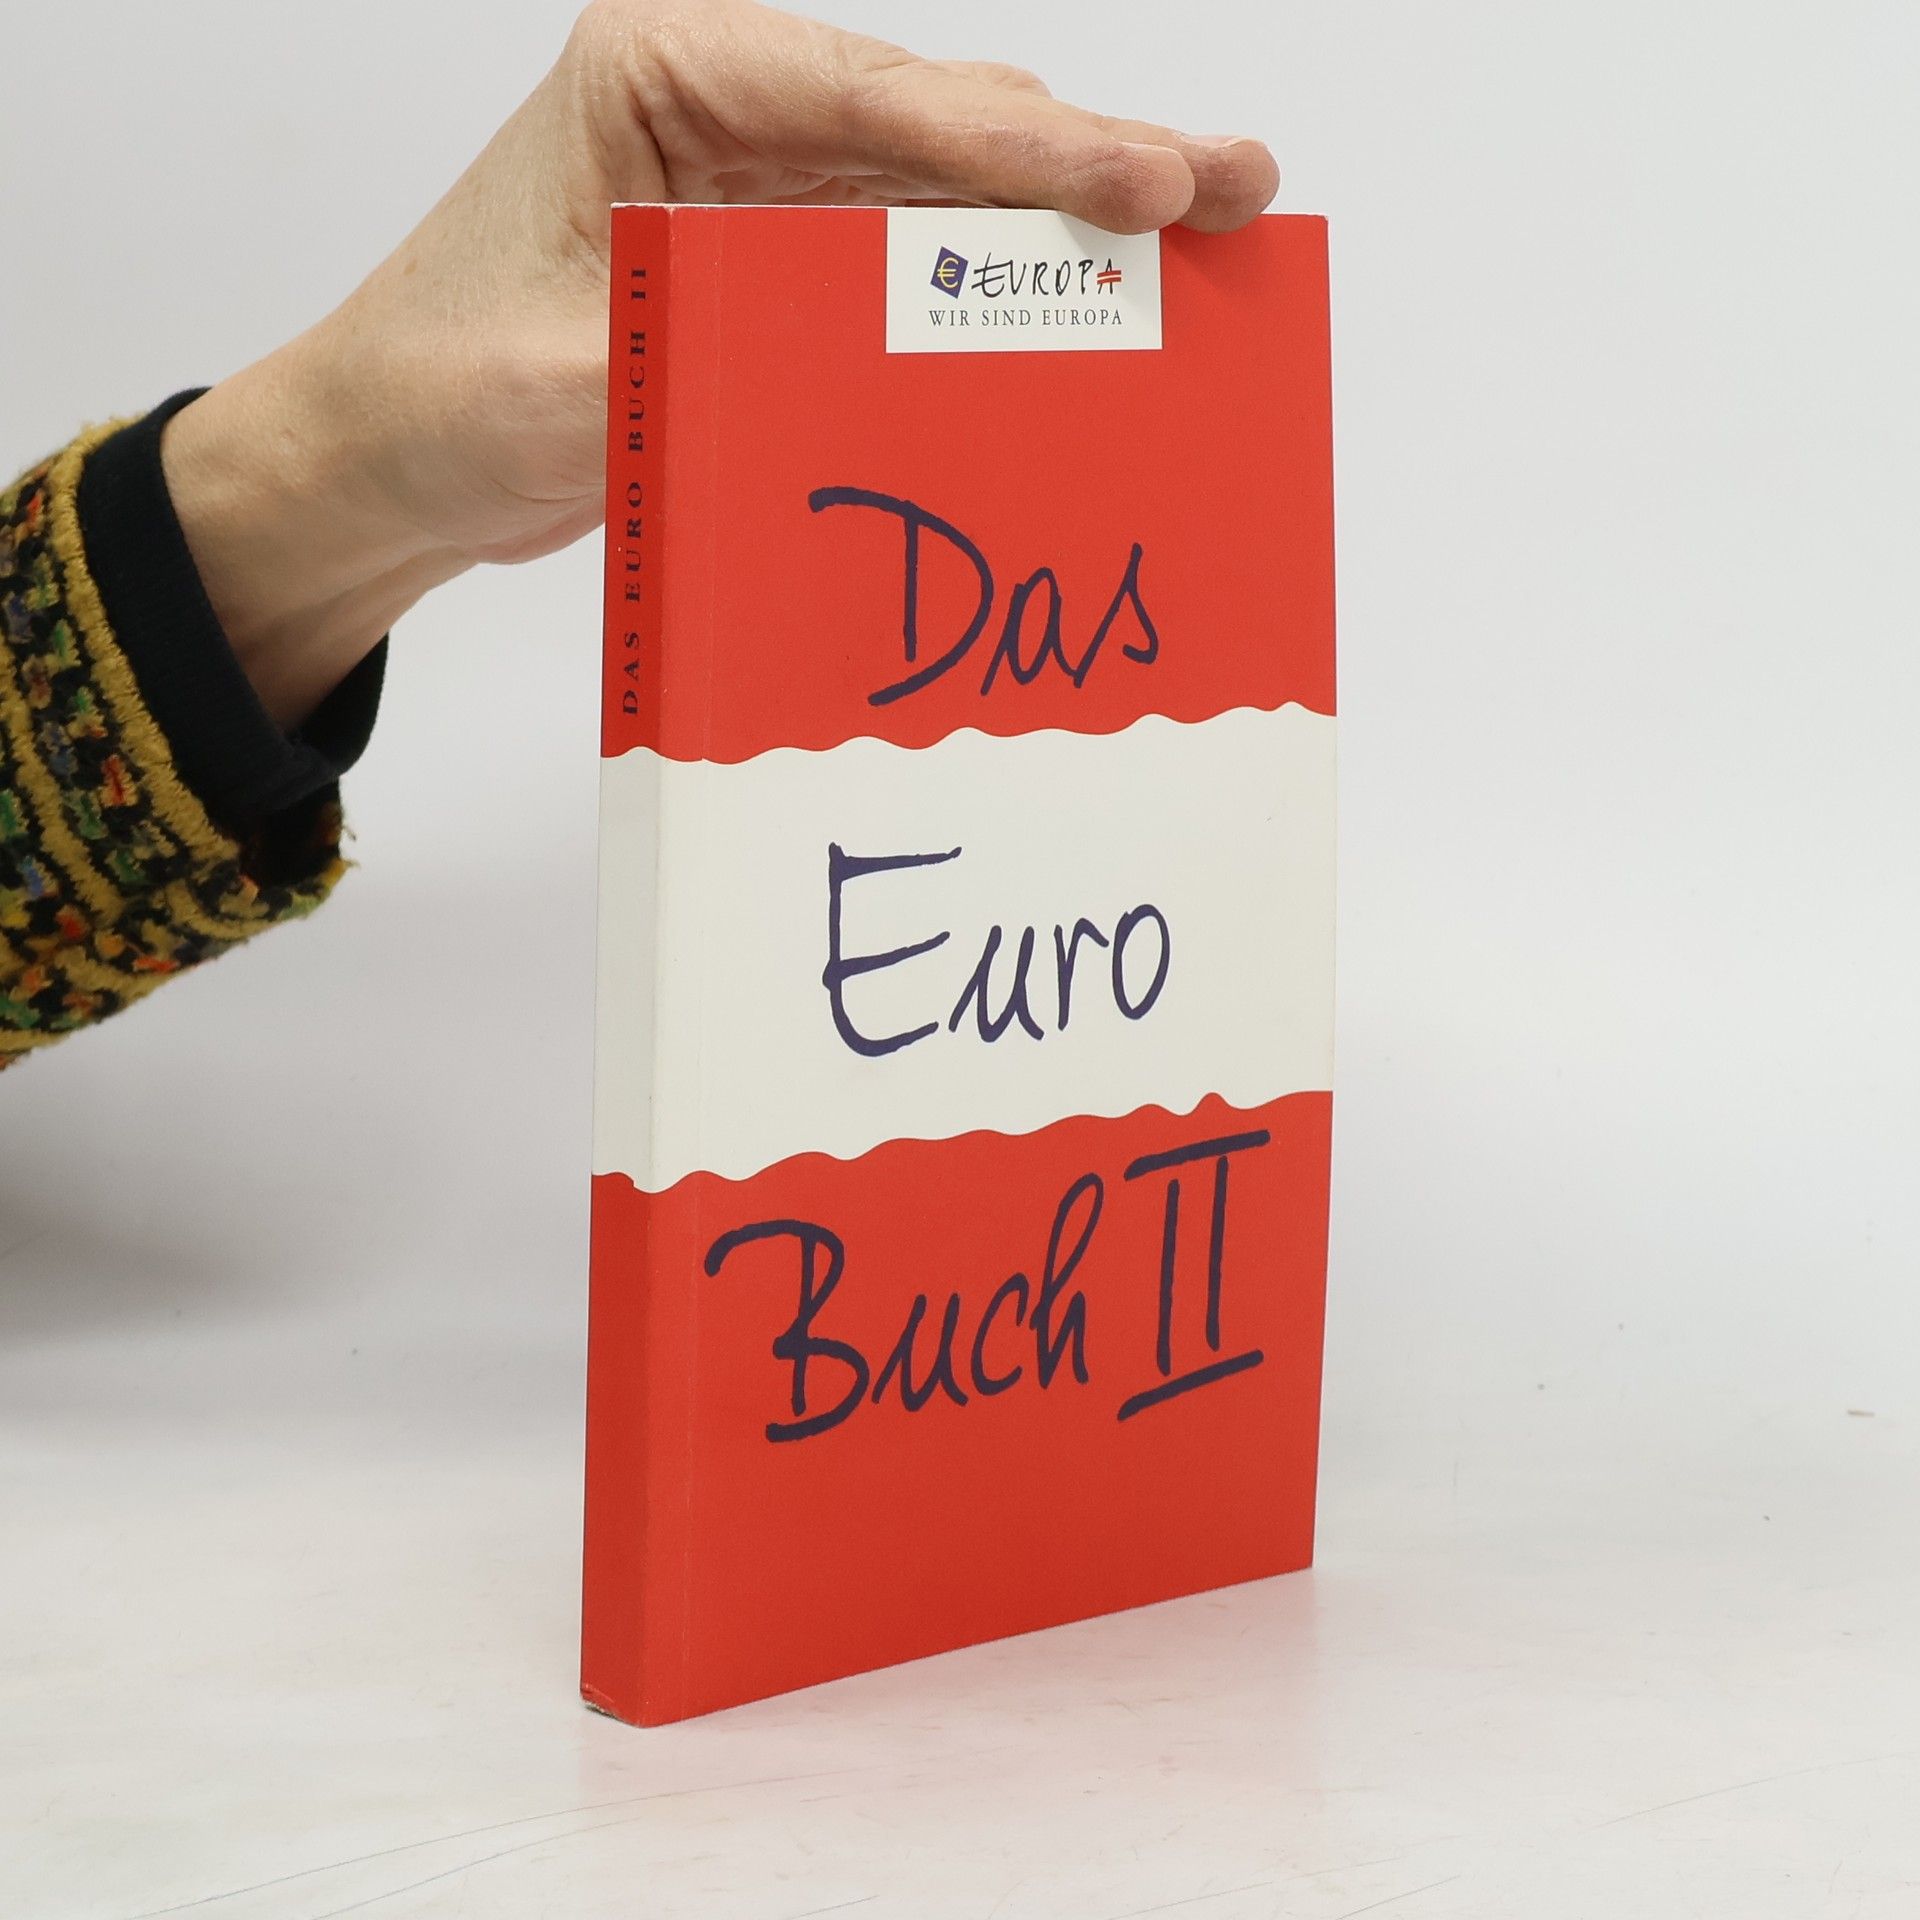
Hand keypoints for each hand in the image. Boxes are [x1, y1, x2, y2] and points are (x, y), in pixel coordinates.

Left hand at [161, 0, 1279, 725]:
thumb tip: (882, 363)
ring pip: (950, 193)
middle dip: (1087, 164)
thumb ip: (717, 353)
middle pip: (941, 125)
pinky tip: (1096, 307)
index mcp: (662, 76)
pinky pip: (917, 272)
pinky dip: (1004, 292)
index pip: (874, 99)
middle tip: (1231, 189)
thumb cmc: (434, 392)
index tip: (1143, 178)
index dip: (1023, 143)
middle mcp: (728, 114)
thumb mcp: (562, 377)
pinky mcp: (781, 274)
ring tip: (1208, 234)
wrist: (388, 463)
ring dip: (1072, 225)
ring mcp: (764, 191)